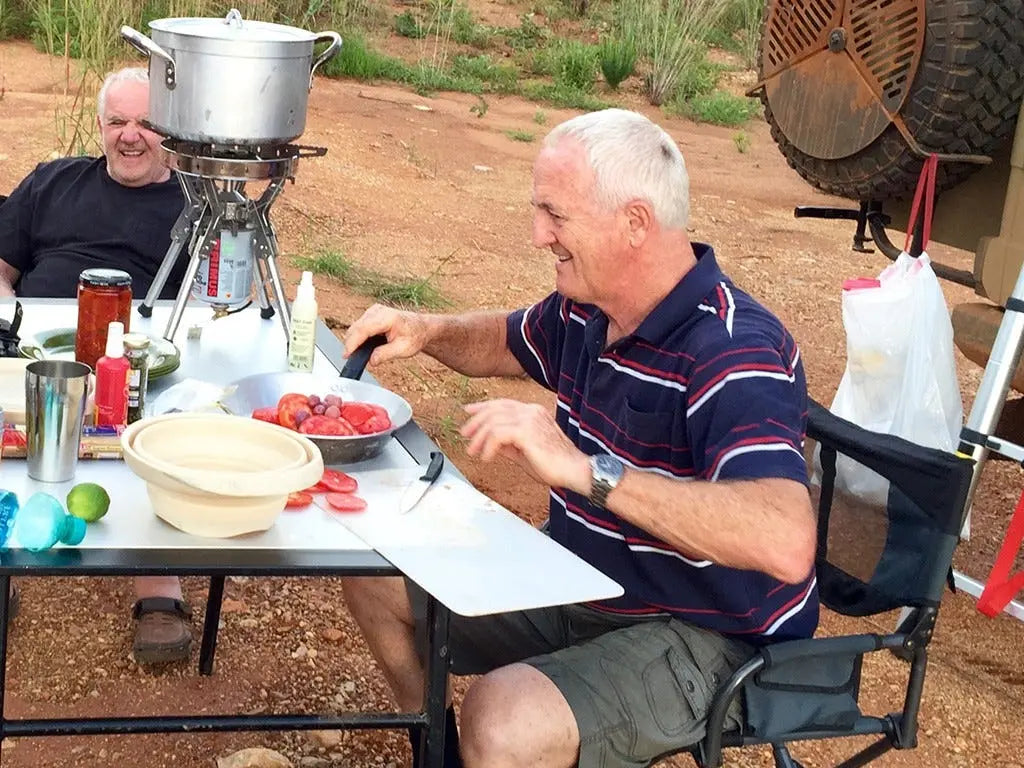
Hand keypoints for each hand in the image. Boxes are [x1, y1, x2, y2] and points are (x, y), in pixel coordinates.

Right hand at [343, 304, 432, 366]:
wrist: (422, 328)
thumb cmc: (415, 336)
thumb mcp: (404, 350)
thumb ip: (385, 354)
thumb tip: (371, 361)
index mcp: (388, 317)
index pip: (363, 329)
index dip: (352, 343)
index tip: (346, 355)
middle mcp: (379, 311)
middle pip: (356, 327)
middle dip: (351, 344)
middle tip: (351, 359)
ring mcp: (374, 311)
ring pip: (355, 327)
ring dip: (353, 340)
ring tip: (357, 354)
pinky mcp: (371, 314)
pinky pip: (359, 326)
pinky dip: (357, 337)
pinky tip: (361, 346)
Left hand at [460, 399, 590, 493]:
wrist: (575, 470)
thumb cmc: (556, 465)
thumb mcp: (525, 452)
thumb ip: (509, 444)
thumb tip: (492, 443)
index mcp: (533, 412)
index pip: (503, 404)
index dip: (483, 407)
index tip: (468, 412)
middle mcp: (531, 411)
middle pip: (494, 409)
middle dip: (476, 422)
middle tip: (465, 435)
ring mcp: (529, 419)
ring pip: (493, 421)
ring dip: (479, 438)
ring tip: (473, 451)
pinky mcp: (526, 431)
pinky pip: (497, 434)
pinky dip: (488, 446)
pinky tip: (487, 458)